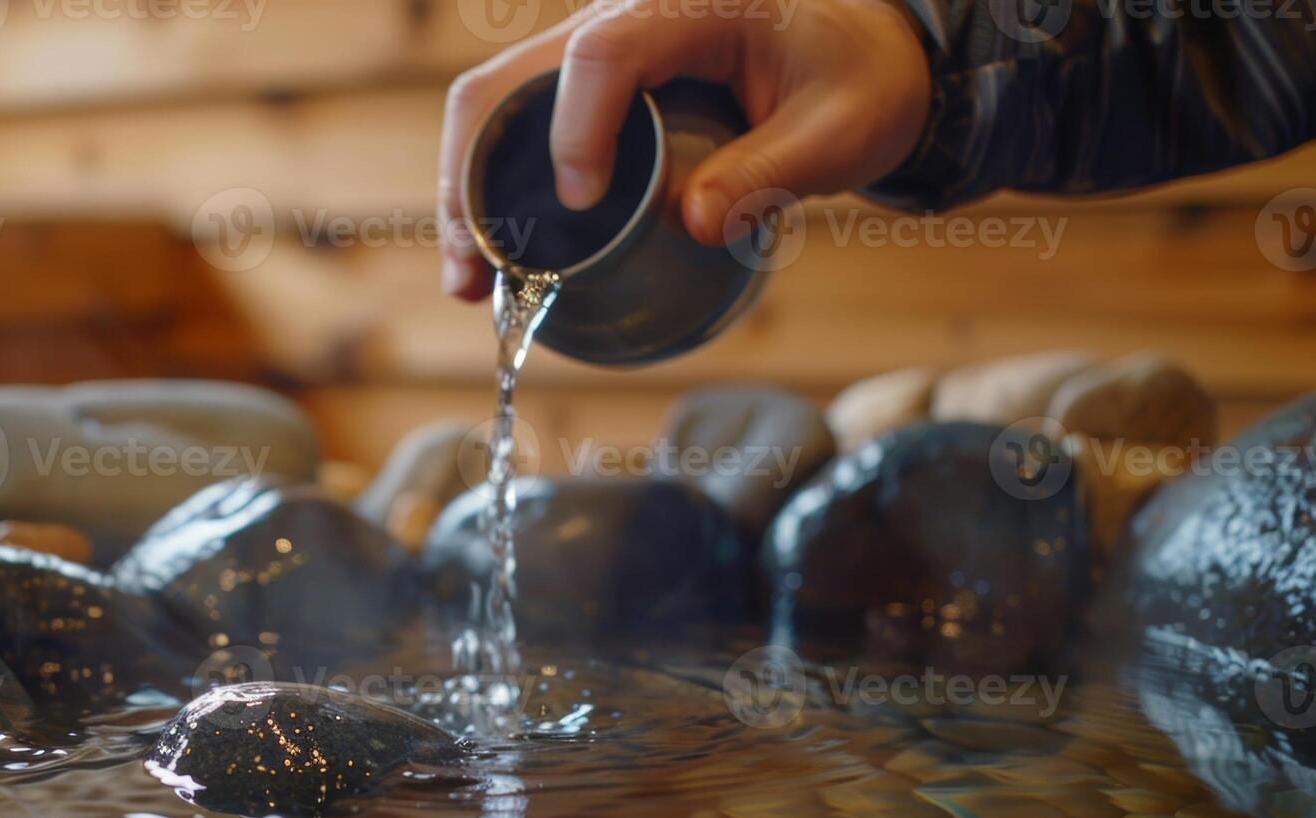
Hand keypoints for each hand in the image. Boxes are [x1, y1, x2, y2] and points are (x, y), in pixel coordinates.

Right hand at [437, 0, 930, 298]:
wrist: (861, 45)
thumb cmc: (857, 76)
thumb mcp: (841, 129)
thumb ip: (770, 171)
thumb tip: (691, 222)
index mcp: (687, 4)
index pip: (603, 51)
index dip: (575, 126)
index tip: (581, 201)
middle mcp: (623, 13)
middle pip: (509, 79)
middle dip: (476, 174)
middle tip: (474, 268)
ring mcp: (595, 47)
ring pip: (496, 103)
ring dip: (470, 189)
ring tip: (469, 279)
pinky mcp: (588, 87)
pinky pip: (521, 125)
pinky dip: (497, 188)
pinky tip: (497, 256)